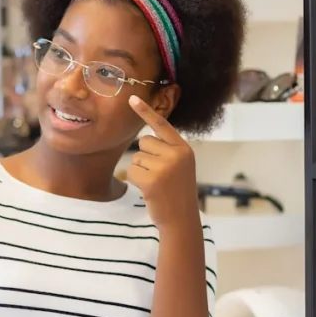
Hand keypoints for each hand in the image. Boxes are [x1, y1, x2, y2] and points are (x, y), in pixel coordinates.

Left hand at [126, 95, 199, 229]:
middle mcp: (176, 154)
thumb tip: (144, 137)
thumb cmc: (177, 191)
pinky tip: (148, 190)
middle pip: (144, 142)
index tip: (131, 98)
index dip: (145, 111)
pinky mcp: (152, 180)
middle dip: (145, 156)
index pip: (161, 125)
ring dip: (140, 170)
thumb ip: (167, 150)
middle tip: (158, 174)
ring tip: (156, 184)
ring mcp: (165, 167)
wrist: (181, 218)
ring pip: (136, 157)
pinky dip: (135, 180)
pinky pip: (131, 171)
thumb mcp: (179, 166)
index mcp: (184, 149)